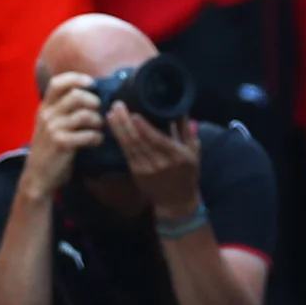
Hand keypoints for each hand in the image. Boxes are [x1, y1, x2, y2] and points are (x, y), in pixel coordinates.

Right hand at [23, 73, 105, 195]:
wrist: (37, 178)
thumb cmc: (49, 150)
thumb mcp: (50, 125)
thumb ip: (63, 110)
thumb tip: (91, 94)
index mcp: (44, 108)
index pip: (58, 83)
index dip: (77, 79)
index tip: (92, 83)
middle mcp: (47, 116)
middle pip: (76, 95)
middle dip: (94, 102)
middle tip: (99, 111)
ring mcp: (53, 129)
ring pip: (85, 114)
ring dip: (98, 121)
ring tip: (98, 128)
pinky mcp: (62, 144)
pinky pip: (88, 134)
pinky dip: (97, 137)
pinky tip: (96, 141)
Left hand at [108, 102, 202, 218]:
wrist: (176, 200)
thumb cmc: (187, 173)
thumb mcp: (194, 151)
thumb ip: (187, 131)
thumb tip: (181, 110)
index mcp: (177, 156)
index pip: (157, 140)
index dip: (144, 127)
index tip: (134, 112)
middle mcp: (160, 163)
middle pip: (139, 140)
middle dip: (125, 122)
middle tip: (117, 105)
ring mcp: (146, 169)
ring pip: (128, 146)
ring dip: (118, 128)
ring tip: (111, 113)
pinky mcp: (136, 172)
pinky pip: (125, 152)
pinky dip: (118, 138)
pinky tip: (113, 127)